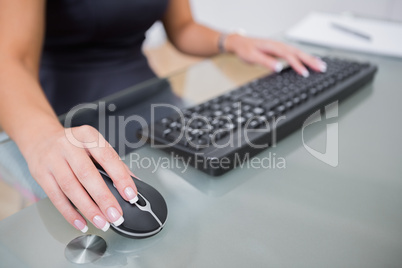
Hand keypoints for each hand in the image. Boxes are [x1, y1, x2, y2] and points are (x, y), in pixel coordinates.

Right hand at [23, 124, 137, 232]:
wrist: (40, 138)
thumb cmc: (73, 144)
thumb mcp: (93, 144)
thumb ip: (113, 162)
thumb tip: (133, 181)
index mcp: (87, 136)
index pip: (107, 157)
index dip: (120, 177)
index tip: (130, 194)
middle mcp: (69, 146)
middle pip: (87, 174)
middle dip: (104, 198)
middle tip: (116, 215)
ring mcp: (52, 160)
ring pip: (71, 188)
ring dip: (88, 209)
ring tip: (102, 222)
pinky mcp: (41, 174)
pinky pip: (56, 197)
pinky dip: (70, 213)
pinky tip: (82, 222)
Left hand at [225, 34, 326, 76]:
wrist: (240, 42)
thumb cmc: (245, 49)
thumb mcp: (252, 56)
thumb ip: (265, 62)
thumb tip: (278, 68)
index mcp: (273, 46)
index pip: (289, 56)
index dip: (297, 65)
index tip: (305, 73)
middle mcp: (279, 45)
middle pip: (298, 52)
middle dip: (311, 60)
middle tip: (322, 68)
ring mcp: (280, 47)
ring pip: (298, 52)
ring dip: (310, 59)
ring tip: (321, 66)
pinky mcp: (280, 50)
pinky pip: (295, 53)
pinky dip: (304, 57)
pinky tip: (310, 61)